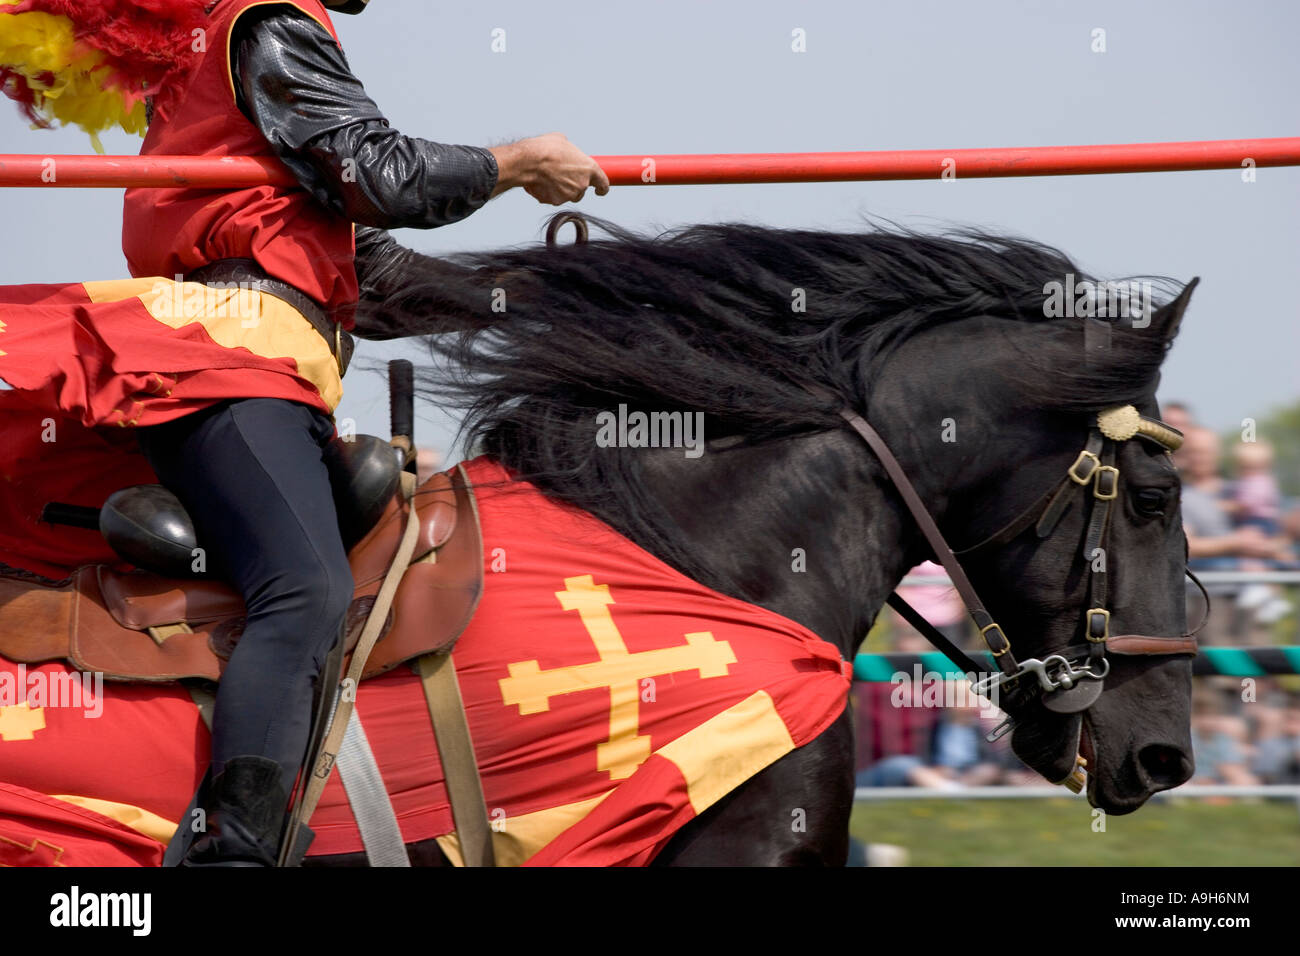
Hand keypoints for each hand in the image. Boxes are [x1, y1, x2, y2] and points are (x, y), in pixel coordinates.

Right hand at [489, 133, 609, 204]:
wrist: (529, 162)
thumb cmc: (546, 148)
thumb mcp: (562, 141)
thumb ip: (570, 151)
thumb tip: (566, 151)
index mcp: (589, 168)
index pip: (603, 183)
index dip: (602, 188)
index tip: (600, 191)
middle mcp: (582, 184)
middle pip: (581, 191)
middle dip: (573, 186)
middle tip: (560, 175)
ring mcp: (569, 195)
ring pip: (566, 196)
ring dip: (559, 189)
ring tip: (547, 176)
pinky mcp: (555, 202)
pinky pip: (552, 199)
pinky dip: (547, 193)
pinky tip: (539, 182)